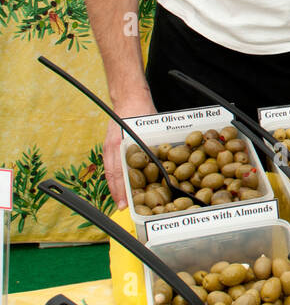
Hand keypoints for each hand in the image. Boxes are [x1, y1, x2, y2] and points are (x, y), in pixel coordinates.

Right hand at [104, 94, 156, 208]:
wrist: (129, 97)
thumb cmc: (140, 111)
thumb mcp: (149, 128)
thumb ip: (154, 145)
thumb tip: (165, 163)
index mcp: (120, 144)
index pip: (118, 173)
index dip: (121, 190)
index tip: (123, 203)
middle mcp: (112, 148)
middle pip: (113, 175)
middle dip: (117, 193)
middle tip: (122, 208)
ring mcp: (109, 147)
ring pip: (110, 171)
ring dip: (115, 187)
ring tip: (120, 201)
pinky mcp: (110, 145)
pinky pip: (111, 165)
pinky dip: (114, 177)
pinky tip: (120, 184)